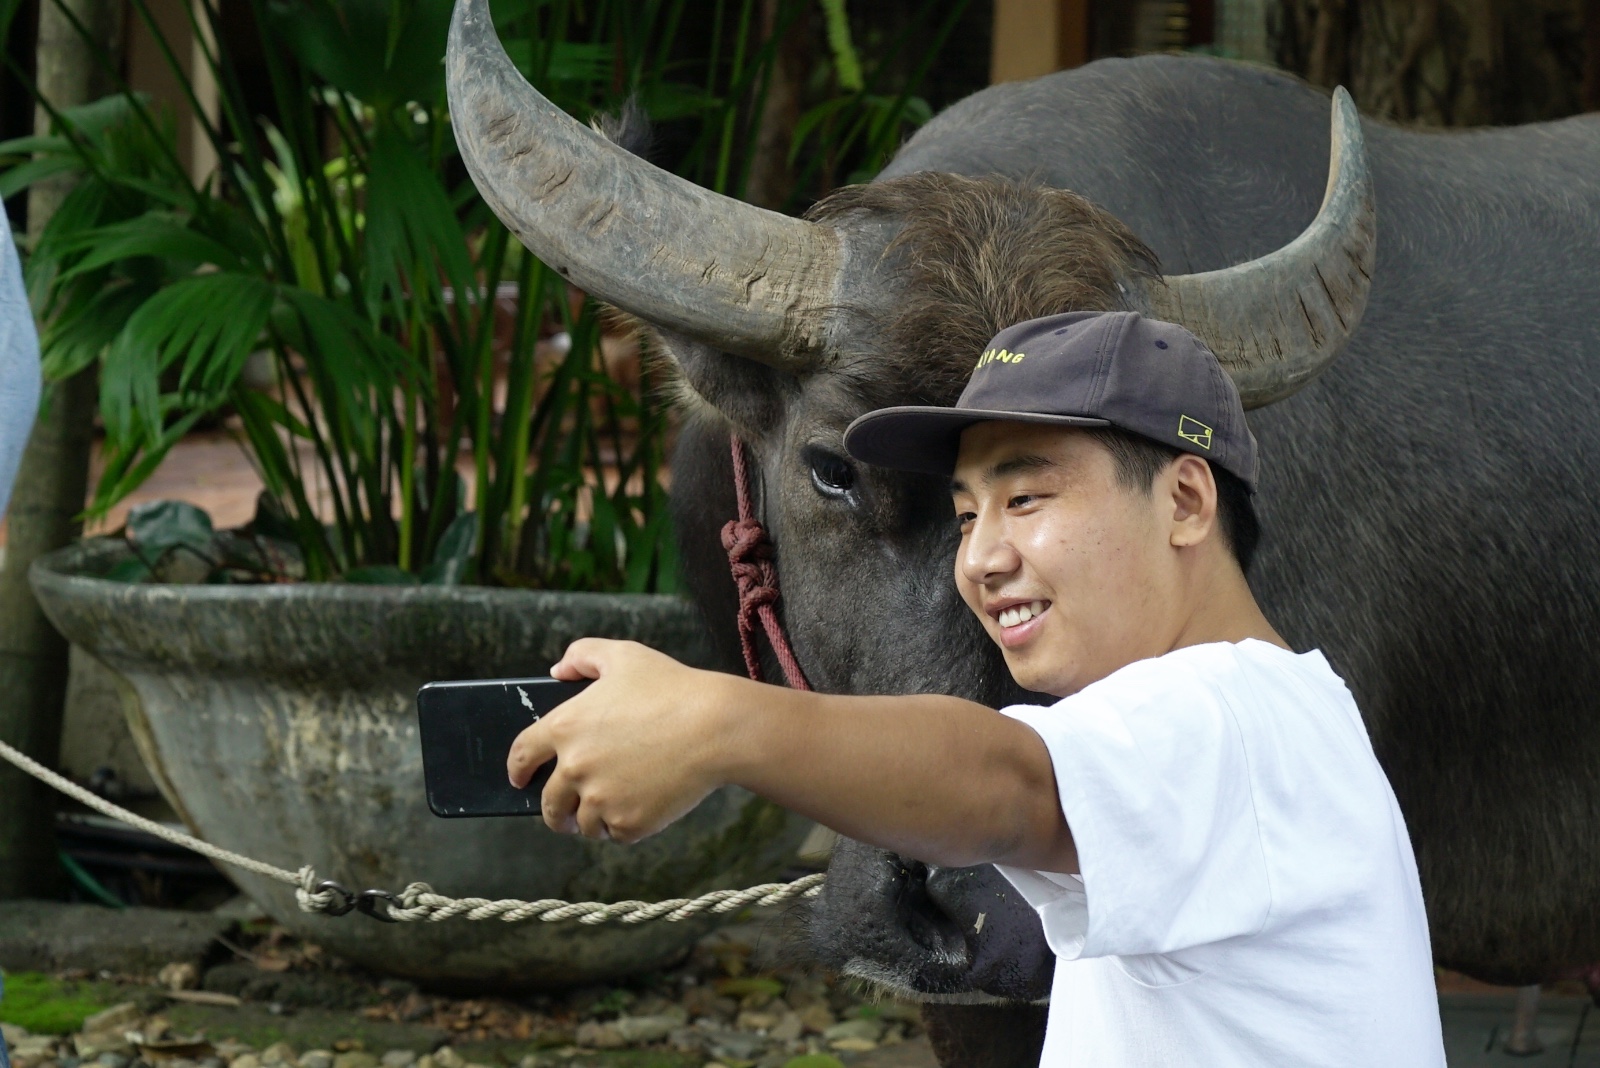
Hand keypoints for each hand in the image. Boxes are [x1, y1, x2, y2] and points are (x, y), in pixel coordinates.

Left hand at [506, 639, 732, 842]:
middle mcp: (574, 767)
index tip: (521, 779)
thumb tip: (558, 671)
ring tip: (609, 808)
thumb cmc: (673, 688)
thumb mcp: (624, 656)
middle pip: (548, 802)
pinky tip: (639, 808)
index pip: (521, 755)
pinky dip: (623, 826)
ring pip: (581, 824)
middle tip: (564, 813)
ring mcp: (600, 799)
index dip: (518, 769)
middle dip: (553, 810)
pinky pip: (614, 834)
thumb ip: (583, 655)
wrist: (716, 728)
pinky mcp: (627, 823)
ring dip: (590, 819)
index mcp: (565, 727)